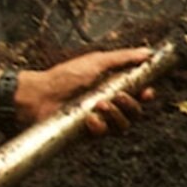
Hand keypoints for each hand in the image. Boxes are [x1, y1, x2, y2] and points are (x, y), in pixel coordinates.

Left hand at [21, 48, 156, 133]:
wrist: (39, 96)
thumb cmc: (64, 76)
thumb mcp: (96, 61)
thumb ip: (123, 58)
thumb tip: (147, 52)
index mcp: (114, 85)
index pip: (139, 93)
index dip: (146, 94)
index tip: (147, 91)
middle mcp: (110, 103)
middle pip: (135, 111)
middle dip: (131, 104)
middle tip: (118, 96)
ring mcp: (101, 119)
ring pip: (123, 125)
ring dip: (115, 115)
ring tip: (99, 105)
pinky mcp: (90, 133)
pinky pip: (105, 134)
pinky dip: (99, 126)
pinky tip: (89, 119)